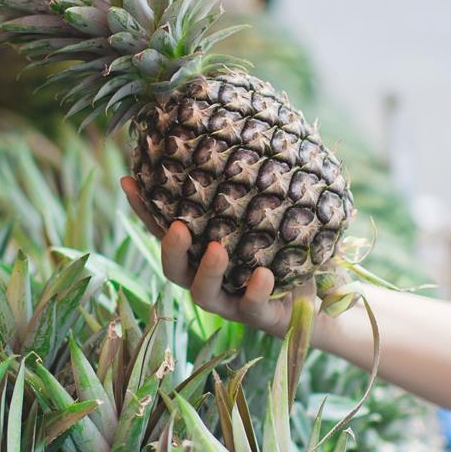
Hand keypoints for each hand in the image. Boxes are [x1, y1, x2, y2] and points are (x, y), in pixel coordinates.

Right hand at [119, 176, 309, 337]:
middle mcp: (209, 279)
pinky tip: (263, 275)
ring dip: (207, 272)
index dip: (144, 211)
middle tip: (177, 226)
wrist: (322, 302)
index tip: (128, 181)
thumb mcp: (272, 218)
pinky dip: (256, 291)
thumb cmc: (290, 253)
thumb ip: (256, 189)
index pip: (165, 232)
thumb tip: (253, 133)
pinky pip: (252, 308)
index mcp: (202, 253)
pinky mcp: (260, 318)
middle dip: (169, 248)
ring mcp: (231, 302)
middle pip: (174, 269)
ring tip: (216, 249)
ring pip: (203, 295)